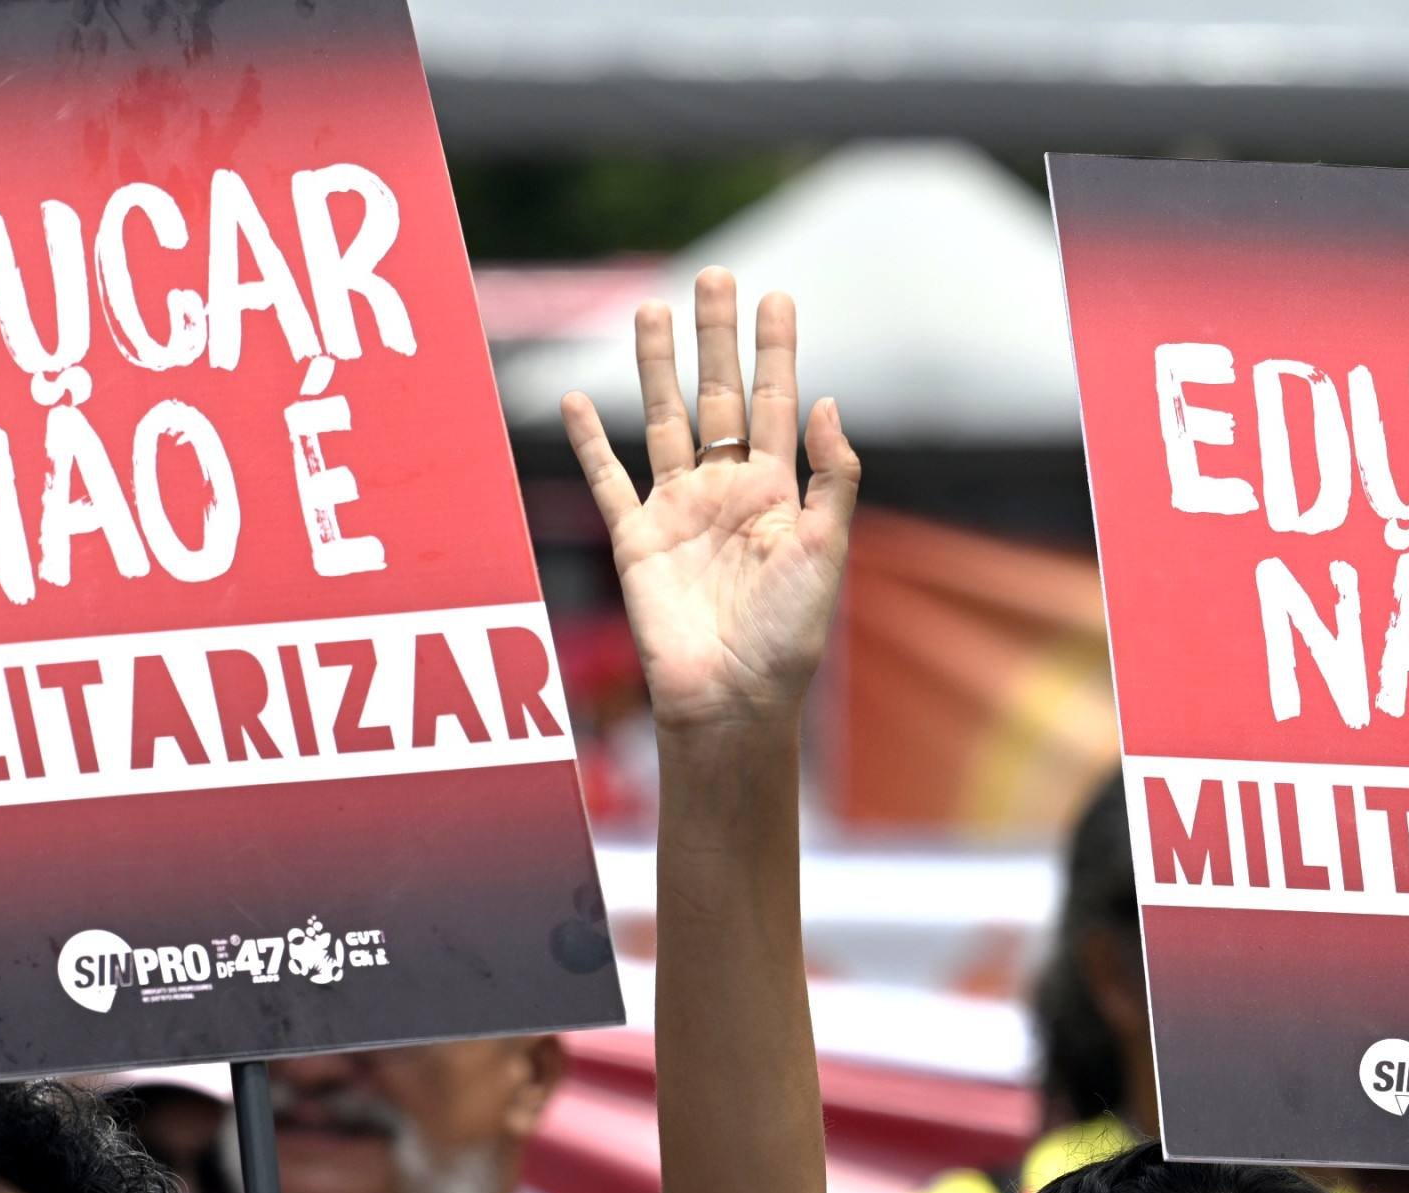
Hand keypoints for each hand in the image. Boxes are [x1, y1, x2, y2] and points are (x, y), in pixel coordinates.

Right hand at [563, 267, 860, 734]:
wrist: (731, 700)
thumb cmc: (788, 638)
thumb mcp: (825, 553)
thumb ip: (831, 479)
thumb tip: (828, 402)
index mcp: (776, 492)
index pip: (776, 403)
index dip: (777, 350)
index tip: (778, 297)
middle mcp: (726, 492)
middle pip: (719, 395)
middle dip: (717, 337)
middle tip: (714, 275)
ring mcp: (678, 511)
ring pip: (663, 420)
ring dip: (656, 367)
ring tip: (652, 309)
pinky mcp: (635, 540)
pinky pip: (608, 480)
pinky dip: (589, 442)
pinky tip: (577, 400)